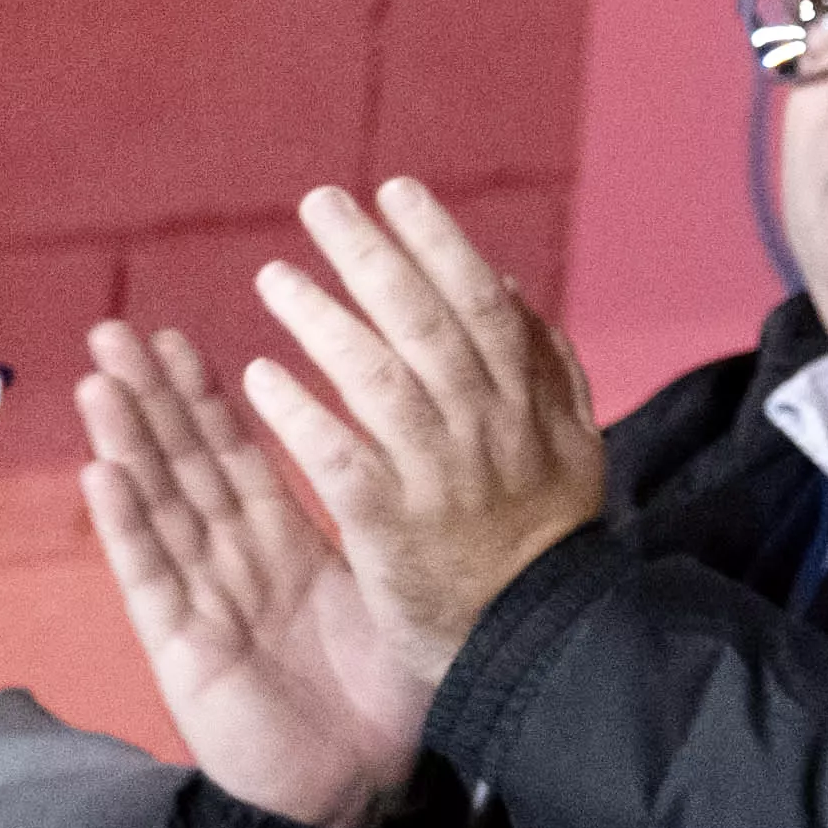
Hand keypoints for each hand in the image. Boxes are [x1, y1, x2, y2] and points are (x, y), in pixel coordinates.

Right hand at [74, 316, 435, 827]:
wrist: (363, 788)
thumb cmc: (383, 694)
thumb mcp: (388, 589)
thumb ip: (381, 522)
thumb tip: (421, 447)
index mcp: (287, 547)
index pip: (239, 458)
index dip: (207, 400)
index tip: (178, 337)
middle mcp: (236, 564)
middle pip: (187, 469)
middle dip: (152, 401)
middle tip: (117, 331)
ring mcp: (203, 602)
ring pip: (160, 509)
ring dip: (127, 445)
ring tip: (99, 381)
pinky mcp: (185, 648)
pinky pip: (153, 578)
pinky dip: (127, 526)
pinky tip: (101, 475)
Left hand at [227, 182, 614, 670]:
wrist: (540, 636)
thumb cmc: (542, 535)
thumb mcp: (569, 441)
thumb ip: (544, 364)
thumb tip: (507, 284)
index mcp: (528, 401)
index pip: (480, 303)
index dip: (438, 243)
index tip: (395, 191)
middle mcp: (487, 427)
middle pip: (426, 326)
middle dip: (374, 258)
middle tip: (321, 205)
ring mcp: (440, 475)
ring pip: (381, 382)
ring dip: (326, 323)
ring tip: (273, 277)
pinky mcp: (393, 526)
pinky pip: (340, 461)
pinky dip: (303, 417)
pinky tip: (258, 377)